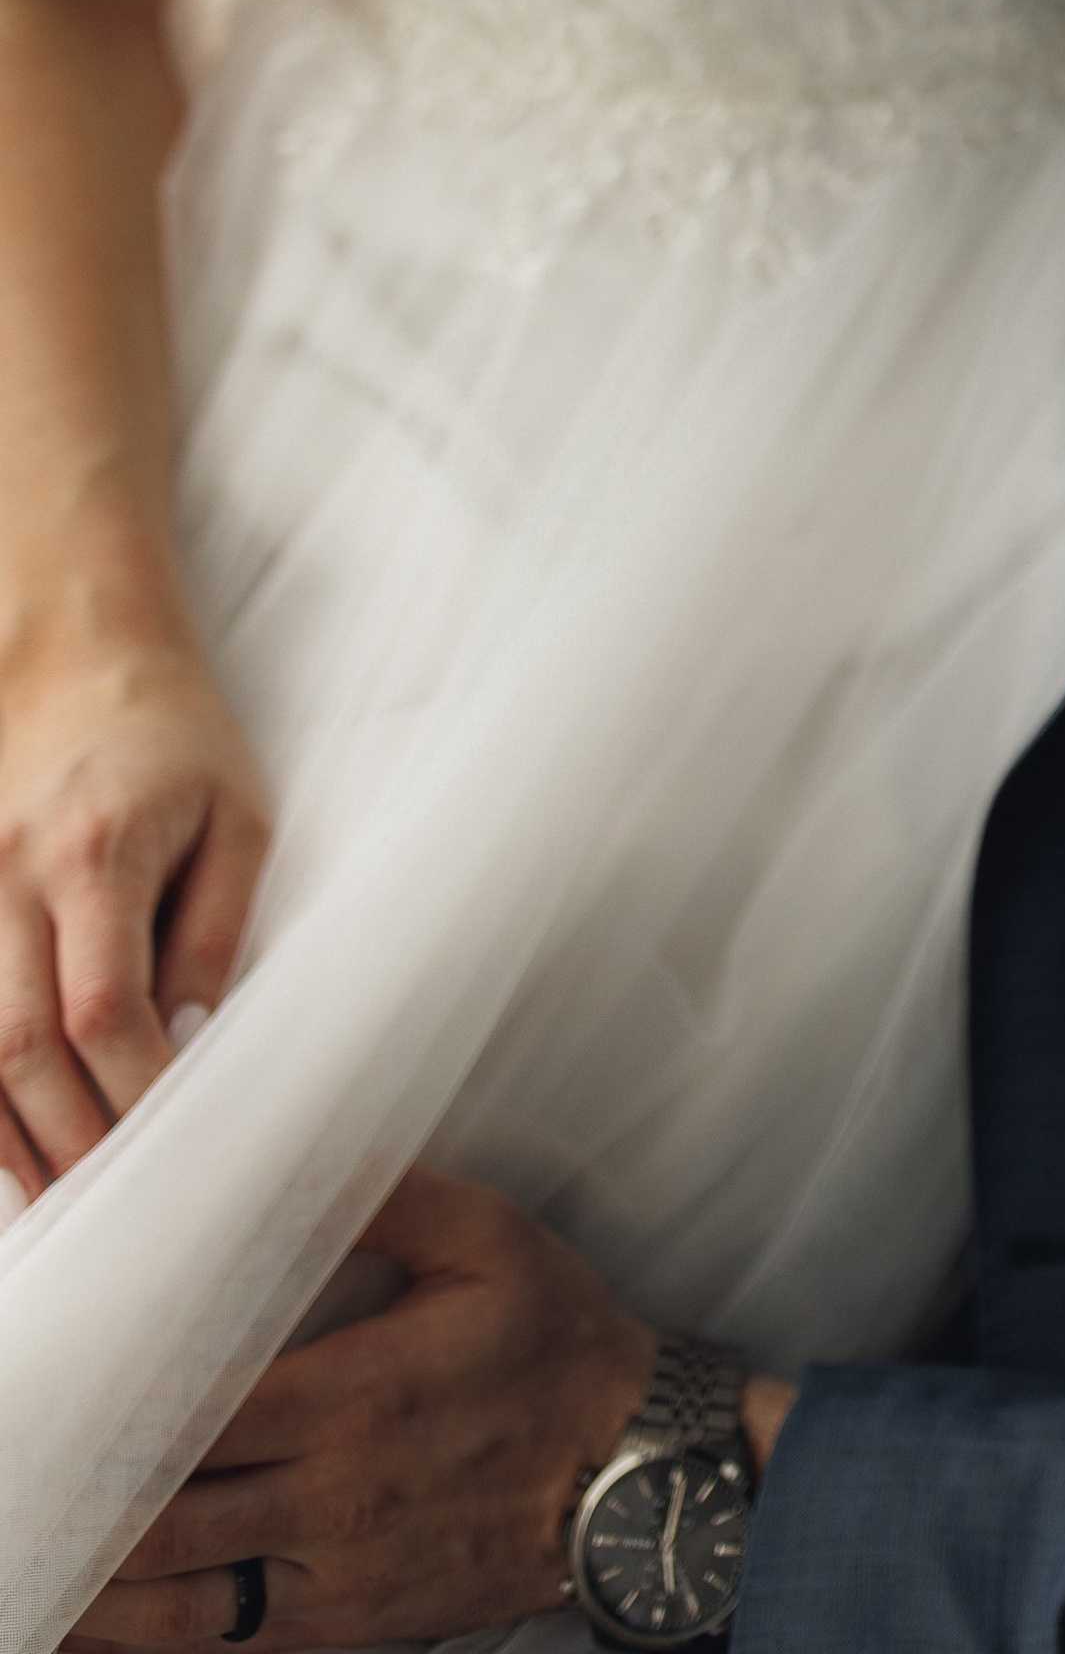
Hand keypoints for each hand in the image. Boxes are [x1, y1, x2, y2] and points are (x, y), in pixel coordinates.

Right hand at [0, 644, 269, 1203]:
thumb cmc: (181, 747)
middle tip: (121, 1203)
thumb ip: (217, 931)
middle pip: (17, 1045)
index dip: (135, 1092)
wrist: (83, 665)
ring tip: (64, 1202)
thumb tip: (196, 1042)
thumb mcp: (238, 821)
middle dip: (68, 1139)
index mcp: (95, 850)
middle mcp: (8, 876)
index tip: (183, 1147)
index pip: (101, 1007)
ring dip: (8, 1138)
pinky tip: (9, 1150)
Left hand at [70, 1167, 657, 1647]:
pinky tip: (108, 1606)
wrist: (640, 1473)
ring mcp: (337, 1580)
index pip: (189, 1414)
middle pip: (158, 1523)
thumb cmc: (560, 1342)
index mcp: (358, 1397)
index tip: (52, 1381)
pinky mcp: (349, 1629)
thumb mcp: (490, 1238)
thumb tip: (289, 1153)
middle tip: (23, 1463)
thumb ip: (381, 1193)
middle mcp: (334, 1502)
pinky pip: (227, 1646)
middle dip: (76, 1499)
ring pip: (176, 1606)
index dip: (105, 1407)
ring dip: (95, 1583)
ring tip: (38, 1544)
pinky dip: (154, 1634)